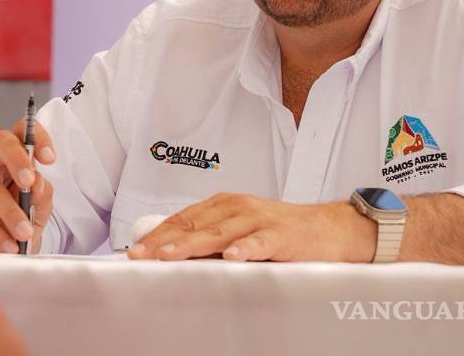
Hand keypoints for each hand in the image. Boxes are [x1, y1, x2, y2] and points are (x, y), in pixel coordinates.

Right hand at [0, 117, 55, 253]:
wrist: (6, 245)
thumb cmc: (23, 216)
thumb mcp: (40, 206)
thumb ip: (43, 194)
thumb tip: (37, 185)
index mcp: (16, 153)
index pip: (25, 130)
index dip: (38, 137)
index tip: (49, 158)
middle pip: (1, 143)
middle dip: (17, 160)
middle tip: (29, 183)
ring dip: (8, 209)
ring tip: (24, 231)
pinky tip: (10, 244)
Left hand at [127, 192, 376, 262]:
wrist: (328, 228)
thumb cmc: (280, 232)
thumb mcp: (240, 231)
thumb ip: (212, 240)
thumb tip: (174, 257)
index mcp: (223, 206)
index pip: (182, 219)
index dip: (157, 234)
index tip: (135, 250)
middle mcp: (237, 208)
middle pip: (194, 225)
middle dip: (164, 241)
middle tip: (141, 255)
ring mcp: (258, 220)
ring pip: (219, 233)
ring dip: (192, 244)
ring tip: (169, 255)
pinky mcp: (281, 236)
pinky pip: (259, 243)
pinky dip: (245, 249)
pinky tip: (231, 257)